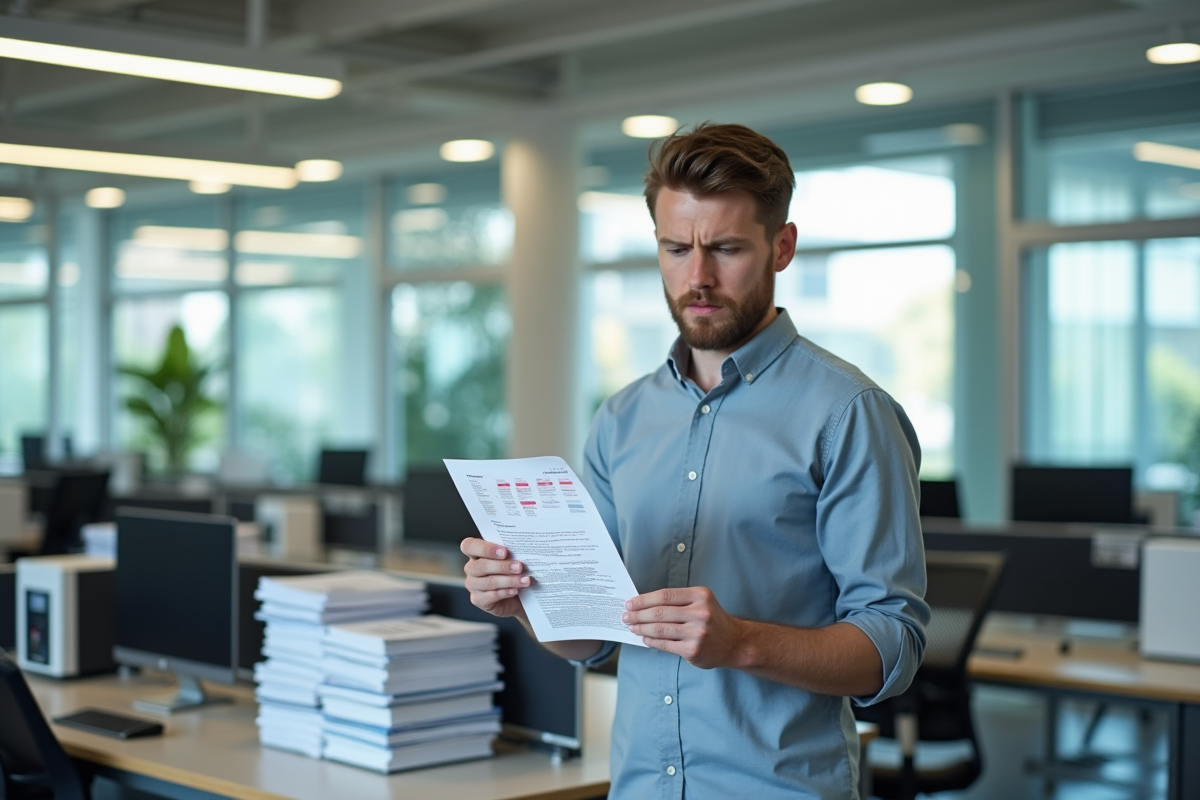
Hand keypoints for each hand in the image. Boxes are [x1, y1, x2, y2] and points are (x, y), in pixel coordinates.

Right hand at [461, 537, 531, 619]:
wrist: (516, 596)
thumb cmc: (512, 571)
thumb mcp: (511, 558)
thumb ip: (510, 552)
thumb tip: (521, 549)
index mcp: (476, 553)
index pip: (469, 546)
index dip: (485, 548)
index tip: (504, 552)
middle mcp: (471, 568)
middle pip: (480, 566)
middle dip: (502, 566)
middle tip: (519, 567)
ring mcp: (472, 585)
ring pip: (488, 582)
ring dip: (509, 581)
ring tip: (525, 580)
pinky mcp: (478, 600)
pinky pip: (491, 596)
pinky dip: (505, 592)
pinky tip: (515, 590)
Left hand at [622, 587, 745, 668]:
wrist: (735, 642)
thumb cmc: (712, 619)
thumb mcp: (700, 601)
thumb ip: (677, 602)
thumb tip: (643, 604)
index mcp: (700, 595)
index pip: (664, 595)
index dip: (643, 600)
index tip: (630, 603)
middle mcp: (700, 613)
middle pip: (660, 612)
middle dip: (638, 615)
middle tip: (626, 616)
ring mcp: (697, 633)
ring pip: (660, 629)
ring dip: (641, 628)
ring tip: (631, 627)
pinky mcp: (693, 650)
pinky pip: (665, 644)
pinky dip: (651, 641)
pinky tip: (644, 638)